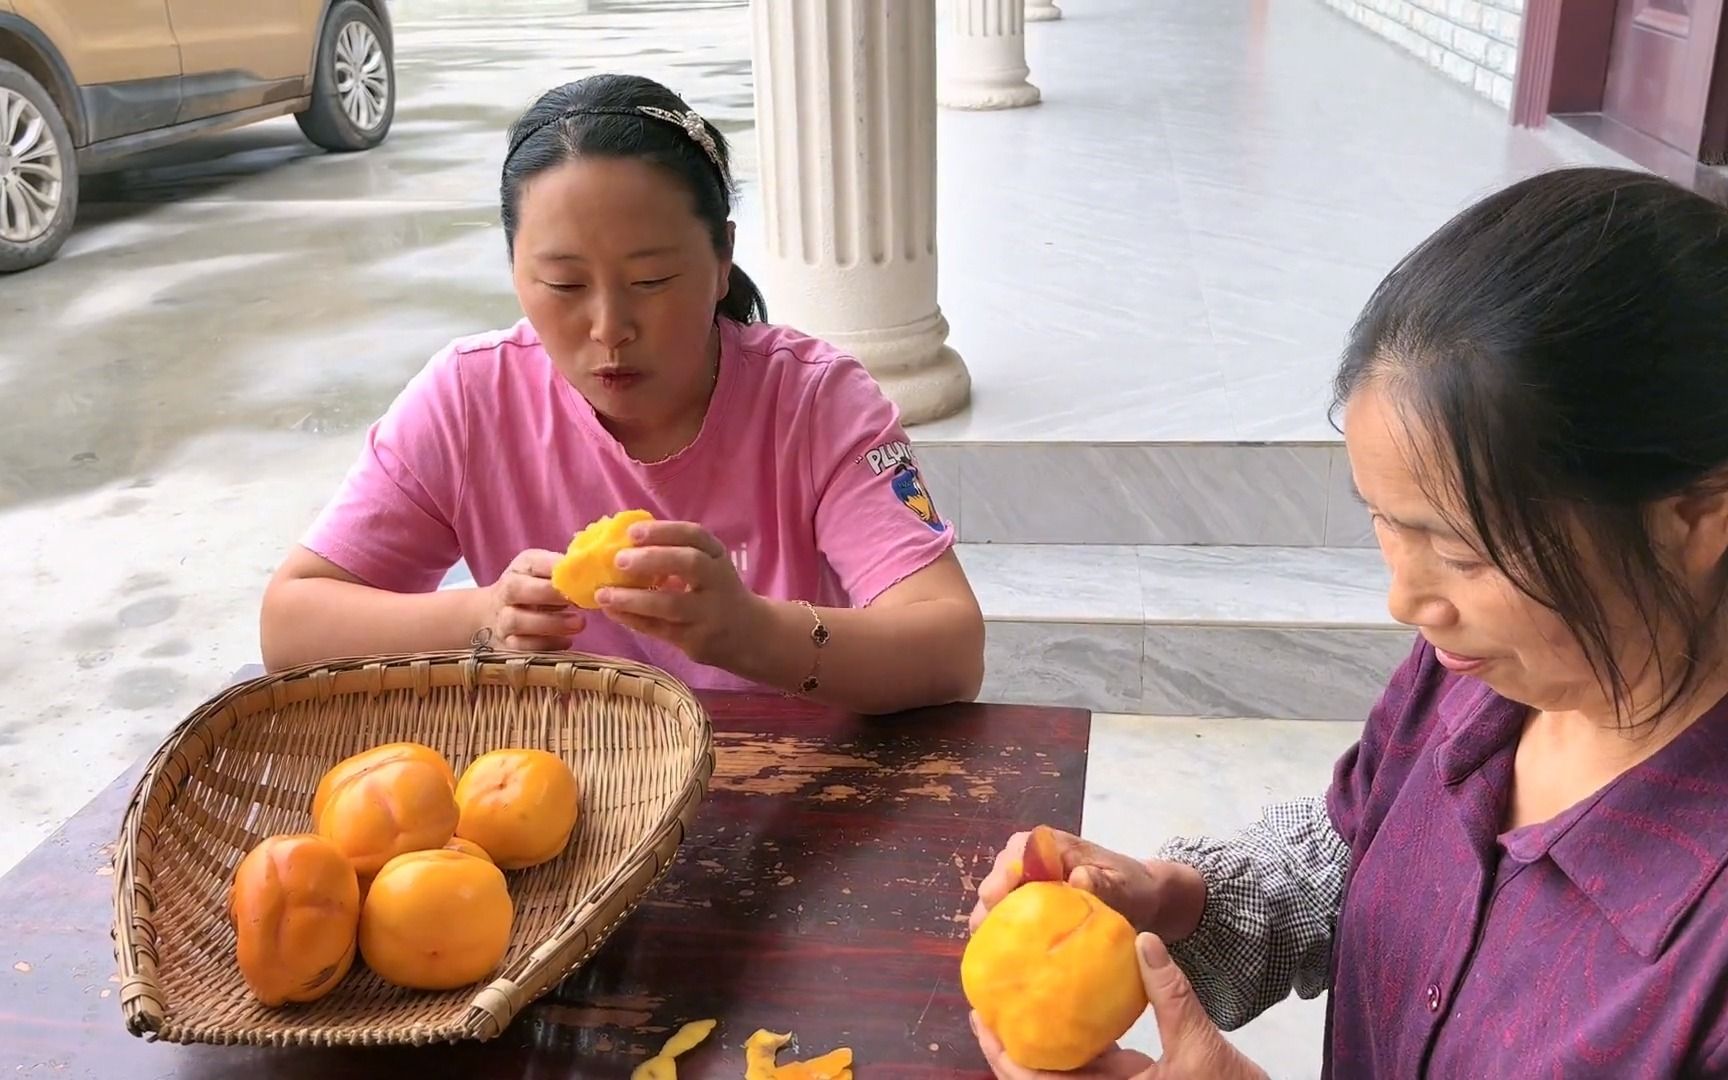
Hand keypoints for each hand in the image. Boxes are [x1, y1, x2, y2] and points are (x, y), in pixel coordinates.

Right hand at [483, 549, 586, 650]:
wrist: (500, 615)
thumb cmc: (535, 590)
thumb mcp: (547, 574)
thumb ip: (567, 570)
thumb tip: (597, 565)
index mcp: (520, 569)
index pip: (530, 562)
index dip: (552, 566)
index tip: (577, 573)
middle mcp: (505, 592)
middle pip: (515, 589)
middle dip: (547, 593)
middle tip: (576, 600)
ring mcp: (502, 620)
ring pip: (516, 620)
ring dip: (550, 623)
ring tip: (580, 623)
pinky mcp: (506, 645)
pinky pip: (521, 647)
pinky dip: (546, 645)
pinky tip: (567, 641)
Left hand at [594, 520, 765, 667]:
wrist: (749, 635)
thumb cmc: (715, 592)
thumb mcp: (708, 567)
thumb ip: (675, 554)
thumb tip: (620, 543)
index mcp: (717, 556)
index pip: (695, 536)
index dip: (664, 531)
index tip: (632, 532)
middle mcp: (718, 582)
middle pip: (690, 564)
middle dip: (653, 559)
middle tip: (619, 560)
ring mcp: (709, 614)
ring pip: (671, 604)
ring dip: (633, 599)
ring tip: (603, 594)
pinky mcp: (697, 641)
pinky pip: (660, 630)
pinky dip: (633, 620)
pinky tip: (613, 612)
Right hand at [969, 829, 1202, 940]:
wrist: (1143, 900)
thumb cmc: (1133, 887)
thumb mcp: (1126, 885)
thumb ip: (1104, 882)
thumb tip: (1078, 878)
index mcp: (1054, 846)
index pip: (1018, 852)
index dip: (1003, 875)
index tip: (999, 900)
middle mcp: (1034, 861)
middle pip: (999, 877)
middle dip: (990, 904)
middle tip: (986, 933)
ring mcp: (1030, 885)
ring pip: (997, 900)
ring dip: (992, 924)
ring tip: (988, 953)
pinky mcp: (1031, 908)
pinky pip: (1009, 919)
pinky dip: (1003, 936)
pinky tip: (1001, 960)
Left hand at [972, 934, 1267, 1079]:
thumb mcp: (1203, 1046)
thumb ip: (1172, 995)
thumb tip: (1144, 941)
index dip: (1003, 1055)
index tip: (983, 1017)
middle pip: (1039, 1079)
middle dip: (1010, 1045)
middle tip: (990, 1001)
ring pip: (1062, 1070)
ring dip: (1039, 1038)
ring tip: (1022, 993)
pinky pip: (1090, 1062)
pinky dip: (1074, 1036)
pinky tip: (1064, 999)